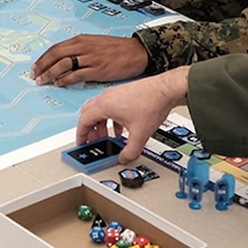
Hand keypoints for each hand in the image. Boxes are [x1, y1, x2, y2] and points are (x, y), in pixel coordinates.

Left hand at [32, 34, 148, 85]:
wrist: (136, 52)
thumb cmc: (117, 48)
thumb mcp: (95, 43)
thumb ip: (79, 49)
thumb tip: (63, 59)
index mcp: (82, 39)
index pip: (56, 48)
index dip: (43, 58)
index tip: (36, 66)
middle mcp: (84, 47)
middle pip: (55, 55)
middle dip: (42, 66)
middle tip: (34, 75)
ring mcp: (90, 58)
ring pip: (63, 65)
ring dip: (49, 74)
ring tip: (43, 81)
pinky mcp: (97, 70)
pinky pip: (76, 75)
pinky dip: (65, 80)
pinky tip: (59, 84)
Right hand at [77, 66, 191, 163]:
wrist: (166, 89)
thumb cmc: (152, 103)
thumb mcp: (140, 134)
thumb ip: (130, 151)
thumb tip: (124, 158)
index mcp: (104, 105)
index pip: (83, 122)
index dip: (81, 135)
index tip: (81, 144)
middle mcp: (107, 97)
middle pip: (88, 114)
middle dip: (90, 130)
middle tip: (93, 142)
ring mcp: (115, 93)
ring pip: (99, 110)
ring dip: (100, 124)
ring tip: (106, 136)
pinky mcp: (123, 93)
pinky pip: (110, 107)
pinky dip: (110, 118)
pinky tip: (120, 128)